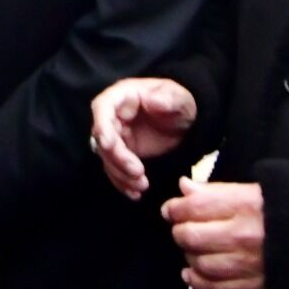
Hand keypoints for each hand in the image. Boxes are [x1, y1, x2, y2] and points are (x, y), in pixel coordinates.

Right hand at [90, 78, 196, 199]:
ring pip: (107, 157)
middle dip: (117, 158)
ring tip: (142, 185)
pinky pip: (115, 169)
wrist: (186, 122)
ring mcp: (116, 135)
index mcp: (123, 95)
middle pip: (102, 138)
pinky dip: (123, 182)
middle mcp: (114, 116)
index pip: (102, 108)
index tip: (110, 145)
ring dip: (120, 174)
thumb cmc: (180, 103)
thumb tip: (150, 100)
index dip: (102, 126)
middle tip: (138, 172)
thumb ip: (166, 98)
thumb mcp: (178, 98)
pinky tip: (135, 193)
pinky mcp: (122, 153)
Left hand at [162, 178, 265, 288]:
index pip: (194, 207)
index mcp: (246, 205)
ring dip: (189, 255)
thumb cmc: (287, 210)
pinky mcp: (255, 287)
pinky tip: (191, 273)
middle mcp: (245, 235)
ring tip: (192, 249)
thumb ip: (218, 191)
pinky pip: (215, 288)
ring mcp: (250, 264)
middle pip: (192, 236)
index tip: (171, 210)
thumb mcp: (255, 191)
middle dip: (180, 231)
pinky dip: (197, 281)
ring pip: (200, 263)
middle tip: (182, 229)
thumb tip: (184, 187)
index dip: (175, 208)